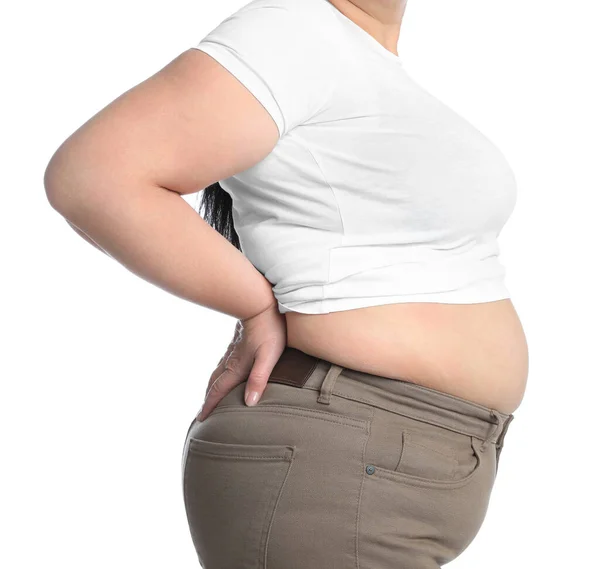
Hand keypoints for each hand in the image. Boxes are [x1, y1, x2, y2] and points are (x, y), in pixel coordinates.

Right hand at [197, 301, 286, 420]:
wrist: (260, 303)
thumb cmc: (269, 331)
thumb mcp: (268, 357)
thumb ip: (258, 379)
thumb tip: (249, 403)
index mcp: (236, 367)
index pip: (220, 390)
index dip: (210, 406)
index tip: (202, 419)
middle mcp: (230, 360)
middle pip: (214, 383)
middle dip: (208, 399)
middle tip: (202, 414)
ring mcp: (232, 351)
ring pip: (217, 372)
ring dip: (212, 386)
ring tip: (210, 396)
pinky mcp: (236, 343)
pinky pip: (223, 362)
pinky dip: (218, 373)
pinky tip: (223, 372)